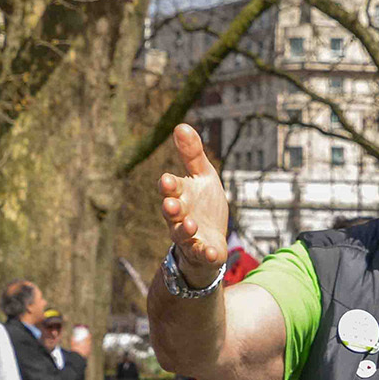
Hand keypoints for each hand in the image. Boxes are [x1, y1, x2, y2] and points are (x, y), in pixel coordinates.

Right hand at [159, 124, 230, 283]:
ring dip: (184, 229)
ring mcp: (190, 236)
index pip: (171, 189)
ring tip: (190, 224)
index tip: (167, 180)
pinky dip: (205, 253)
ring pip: (181, 234)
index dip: (168, 185)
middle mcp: (180, 216)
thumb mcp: (203, 175)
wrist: (211, 238)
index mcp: (180, 195)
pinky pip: (201, 254)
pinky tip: (210, 251)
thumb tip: (180, 125)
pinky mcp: (202, 253)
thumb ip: (192, 154)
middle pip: (170, 212)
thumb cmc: (204, 204)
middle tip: (171, 204)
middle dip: (170, 208)